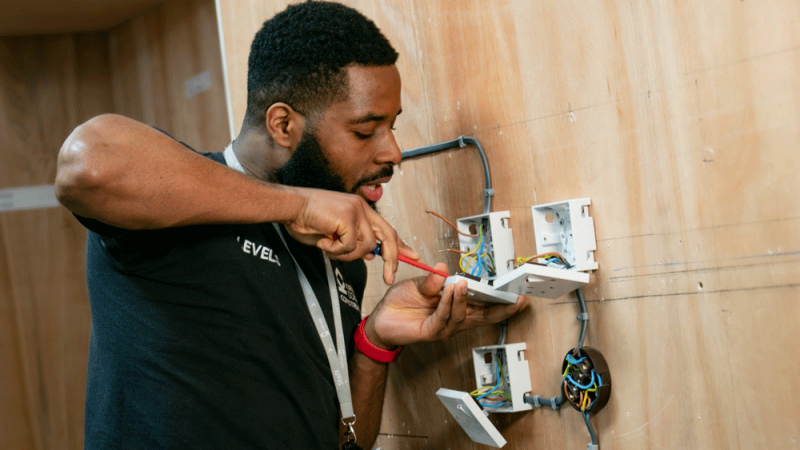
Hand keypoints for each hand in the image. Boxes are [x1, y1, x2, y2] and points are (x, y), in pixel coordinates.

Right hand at [283, 187, 417, 283]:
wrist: (289, 206)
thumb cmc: (307, 220)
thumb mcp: (334, 236)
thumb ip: (353, 243)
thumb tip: (371, 256)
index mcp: (362, 210)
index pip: (387, 228)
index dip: (400, 244)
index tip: (412, 256)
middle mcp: (363, 208)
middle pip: (388, 236)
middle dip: (392, 259)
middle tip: (389, 278)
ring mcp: (356, 211)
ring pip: (366, 246)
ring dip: (347, 255)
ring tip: (329, 247)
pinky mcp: (347, 216)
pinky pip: (349, 246)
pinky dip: (335, 250)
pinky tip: (323, 242)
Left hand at [365, 263, 526, 347]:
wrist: (380, 319)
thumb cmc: (401, 302)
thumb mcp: (419, 284)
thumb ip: (433, 281)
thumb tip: (445, 271)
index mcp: (455, 307)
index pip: (482, 306)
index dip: (499, 303)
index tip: (516, 296)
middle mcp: (453, 319)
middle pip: (482, 316)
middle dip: (499, 309)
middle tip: (514, 301)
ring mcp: (443, 328)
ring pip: (461, 316)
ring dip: (463, 299)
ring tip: (463, 284)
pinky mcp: (431, 332)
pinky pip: (443, 319)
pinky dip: (447, 305)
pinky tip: (449, 293)